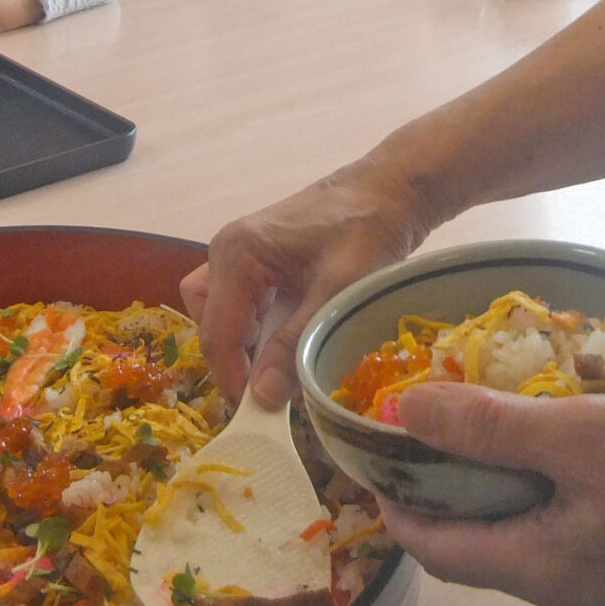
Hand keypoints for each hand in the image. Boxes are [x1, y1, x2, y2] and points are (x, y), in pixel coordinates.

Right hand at [184, 161, 433, 408]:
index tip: (260, 416)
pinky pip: (242, 305)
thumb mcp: (335, 291)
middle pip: (211, 323)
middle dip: (236, 361)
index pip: (217, 332)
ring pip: (222, 315)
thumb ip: (295, 344)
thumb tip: (261, 398)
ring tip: (282, 366)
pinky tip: (291, 342)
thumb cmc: (367, 230)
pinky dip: (258, 330)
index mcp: (237, 252)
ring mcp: (241, 254)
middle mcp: (227, 251)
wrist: (392, 189)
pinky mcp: (259, 261)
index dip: (233, 379)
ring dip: (245, 346)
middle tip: (273, 389)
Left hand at [378, 384, 604, 605]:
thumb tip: (402, 411)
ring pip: (534, 541)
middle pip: (482, 548)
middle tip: (436, 430)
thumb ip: (488, 426)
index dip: (396, 506)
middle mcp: (567, 596)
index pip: (435, 551)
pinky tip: (576, 453)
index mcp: (538, 569)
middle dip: (450, 493)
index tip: (375, 459)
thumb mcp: (580, 436)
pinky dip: (557, 498)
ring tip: (501, 429)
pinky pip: (581, 538)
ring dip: (506, 492)